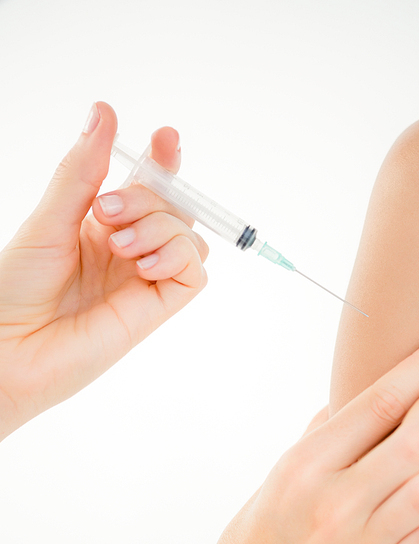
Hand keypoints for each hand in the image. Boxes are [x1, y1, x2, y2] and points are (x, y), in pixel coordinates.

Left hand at [0, 102, 207, 438]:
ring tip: (119, 244)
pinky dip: (178, 256)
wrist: (11, 348)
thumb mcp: (50, 220)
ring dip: (162, 227)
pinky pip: (194, 274)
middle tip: (106, 209)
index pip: (147, 187)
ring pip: (189, 236)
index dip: (163, 161)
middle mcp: (128, 250)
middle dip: (151, 194)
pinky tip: (143, 263)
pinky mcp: (156, 308)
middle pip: (173, 207)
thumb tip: (104, 112)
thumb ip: (83, 172)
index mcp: (101, 226)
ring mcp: (144, 280)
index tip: (164, 137)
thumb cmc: (16, 289)